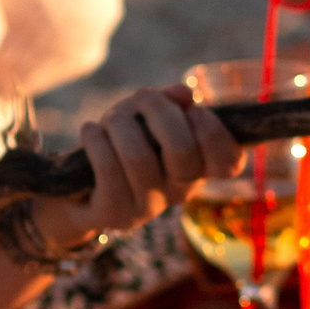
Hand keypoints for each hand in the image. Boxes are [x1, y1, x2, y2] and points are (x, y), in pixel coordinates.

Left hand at [62, 85, 244, 241]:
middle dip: (159, 112)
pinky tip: (90, 131)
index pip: (229, 162)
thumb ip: (168, 101)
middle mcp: (179, 191)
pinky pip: (108, 170)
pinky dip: (96, 141)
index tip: (194, 111)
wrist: (80, 186)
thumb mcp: (146, 115)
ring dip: (119, 124)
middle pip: (183, 151)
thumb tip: (183, 94)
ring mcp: (148, 207)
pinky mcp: (115, 214)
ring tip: (109, 119)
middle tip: (143, 99)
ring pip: (139, 157)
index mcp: (198, 168)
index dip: (214, 132)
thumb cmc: (122, 142)